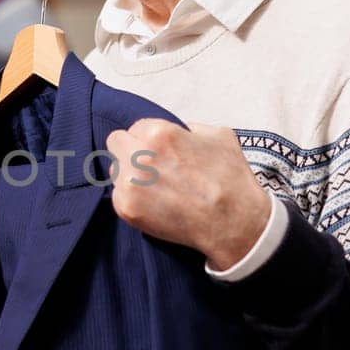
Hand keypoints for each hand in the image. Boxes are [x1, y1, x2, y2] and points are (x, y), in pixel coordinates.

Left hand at [104, 119, 271, 271]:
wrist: (233, 222)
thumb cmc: (230, 179)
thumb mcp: (219, 136)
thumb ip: (191, 128)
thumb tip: (181, 131)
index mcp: (159, 133)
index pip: (136, 127)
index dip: (149, 139)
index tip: (159, 151)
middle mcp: (140, 156)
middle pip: (117, 143)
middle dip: (131, 151)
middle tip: (149, 166)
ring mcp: (131, 183)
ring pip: (115, 171)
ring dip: (129, 175)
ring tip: (155, 188)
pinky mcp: (127, 208)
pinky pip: (118, 196)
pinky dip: (132, 200)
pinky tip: (155, 205)